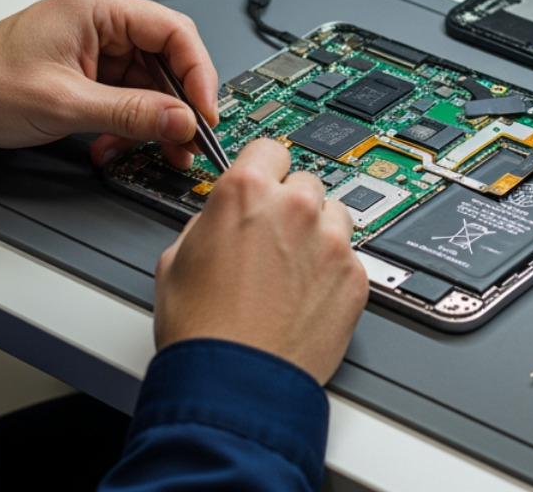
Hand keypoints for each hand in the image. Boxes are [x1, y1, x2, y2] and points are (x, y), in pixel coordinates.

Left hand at [0, 0, 217, 168]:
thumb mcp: (64, 104)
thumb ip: (130, 112)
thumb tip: (180, 120)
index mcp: (99, 7)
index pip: (174, 32)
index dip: (197, 74)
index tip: (203, 113)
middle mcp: (103, 20)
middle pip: (166, 60)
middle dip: (176, 106)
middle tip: (186, 141)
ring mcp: (97, 46)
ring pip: (150, 84)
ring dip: (151, 122)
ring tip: (153, 152)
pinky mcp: (89, 70)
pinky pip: (128, 96)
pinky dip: (129, 124)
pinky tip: (116, 146)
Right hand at [153, 140, 367, 384]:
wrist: (235, 383)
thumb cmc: (201, 330)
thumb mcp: (176, 258)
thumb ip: (208, 222)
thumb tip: (221, 219)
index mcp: (246, 192)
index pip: (268, 149)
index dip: (262, 168)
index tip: (265, 180)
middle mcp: (295, 209)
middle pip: (306, 183)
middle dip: (291, 206)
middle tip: (273, 240)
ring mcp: (331, 243)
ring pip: (335, 217)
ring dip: (318, 234)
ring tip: (292, 271)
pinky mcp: (356, 279)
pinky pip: (350, 259)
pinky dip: (333, 272)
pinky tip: (307, 297)